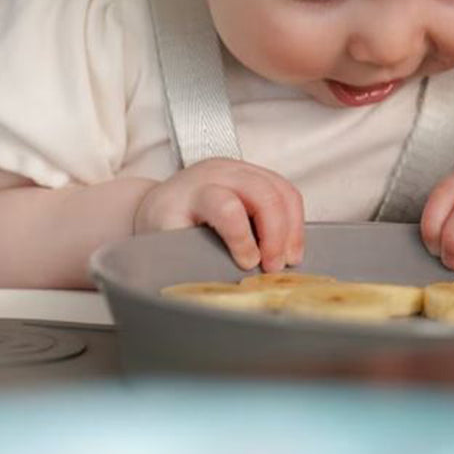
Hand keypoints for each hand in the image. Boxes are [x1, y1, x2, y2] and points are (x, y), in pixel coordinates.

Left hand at [133, 158, 303, 271]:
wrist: (159, 203)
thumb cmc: (163, 227)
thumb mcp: (167, 245)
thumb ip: (194, 260)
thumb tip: (223, 285)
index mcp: (192, 191)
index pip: (227, 206)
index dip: (242, 239)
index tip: (248, 265)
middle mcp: (218, 173)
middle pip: (263, 193)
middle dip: (276, 234)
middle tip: (275, 267)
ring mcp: (240, 169)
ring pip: (282, 190)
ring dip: (292, 228)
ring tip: (289, 259)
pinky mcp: (255, 173)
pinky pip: (286, 190)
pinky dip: (294, 220)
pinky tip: (289, 244)